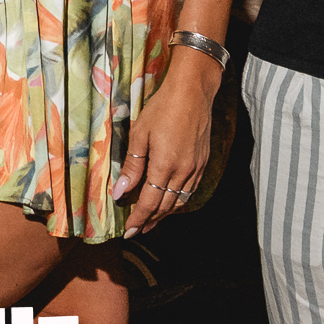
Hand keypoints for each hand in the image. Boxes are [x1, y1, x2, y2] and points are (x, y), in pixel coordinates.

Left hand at [112, 53, 218, 234]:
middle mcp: (183, 173)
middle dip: (150, 221)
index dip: (138, 219)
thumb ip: (132, 166)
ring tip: (151, 221)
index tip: (128, 231)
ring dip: (164, 214)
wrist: (193, 92)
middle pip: (165, 206)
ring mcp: (195, 169)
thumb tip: (120, 192)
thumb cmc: (162, 108)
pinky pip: (190, 191)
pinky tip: (170, 202)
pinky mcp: (203, 163)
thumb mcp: (140, 134)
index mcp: (165, 166)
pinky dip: (178, 201)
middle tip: (137, 231)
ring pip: (179, 201)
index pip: (150, 203)